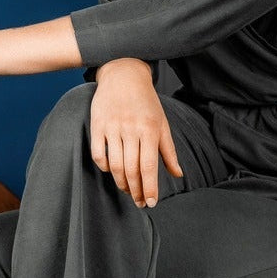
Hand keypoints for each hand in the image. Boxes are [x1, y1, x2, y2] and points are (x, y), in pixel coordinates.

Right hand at [89, 59, 182, 207]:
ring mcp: (113, 127)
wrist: (124, 74)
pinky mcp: (98, 125)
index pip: (149, 166)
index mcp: (150, 130)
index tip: (152, 203)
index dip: (150, 188)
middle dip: (137, 191)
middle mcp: (131, 129)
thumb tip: (178, 175)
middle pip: (132, 170)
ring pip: (116, 165)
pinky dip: (105, 167)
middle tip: (140, 202)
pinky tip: (112, 171)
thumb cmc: (146, 102)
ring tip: (128, 190)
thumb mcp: (162, 123)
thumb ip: (168, 151)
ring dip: (122, 183)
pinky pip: (99, 154)